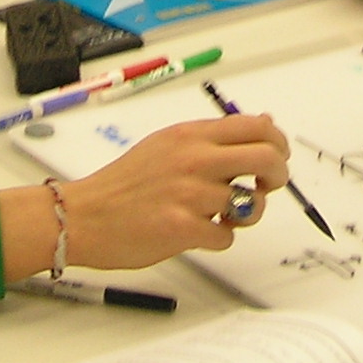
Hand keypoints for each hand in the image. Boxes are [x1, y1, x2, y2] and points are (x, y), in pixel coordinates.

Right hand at [64, 114, 292, 260]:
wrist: (84, 215)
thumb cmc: (124, 184)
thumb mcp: (167, 145)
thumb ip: (212, 138)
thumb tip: (262, 124)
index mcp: (191, 135)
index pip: (256, 127)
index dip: (277, 143)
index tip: (277, 156)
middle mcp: (194, 159)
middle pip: (266, 159)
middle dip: (278, 176)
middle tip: (268, 187)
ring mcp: (190, 194)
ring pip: (251, 204)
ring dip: (244, 215)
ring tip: (222, 215)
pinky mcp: (183, 228)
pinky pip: (226, 237)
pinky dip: (218, 238)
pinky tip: (198, 232)